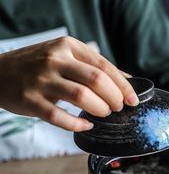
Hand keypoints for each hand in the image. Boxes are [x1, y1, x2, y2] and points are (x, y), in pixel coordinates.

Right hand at [0, 36, 138, 130]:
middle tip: (117, 108)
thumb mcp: (66, 56)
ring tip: (104, 114)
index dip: (123, 86)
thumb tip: (127, 81)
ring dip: (99, 109)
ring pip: (81, 97)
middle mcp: (56, 60)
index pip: (104, 66)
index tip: (133, 100)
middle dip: (114, 98)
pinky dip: (77, 124)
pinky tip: (86, 125)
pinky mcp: (31, 100)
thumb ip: (94, 67)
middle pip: (97, 80)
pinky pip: (60, 117)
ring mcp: (42, 80)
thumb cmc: (38, 66)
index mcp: (68, 47)